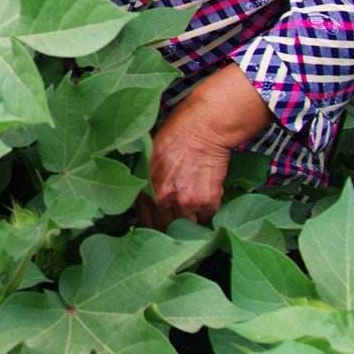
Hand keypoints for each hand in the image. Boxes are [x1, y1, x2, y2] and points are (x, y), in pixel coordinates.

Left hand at [134, 63, 272, 228]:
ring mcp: (186, 202)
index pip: (144, 220)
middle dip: (172, 227)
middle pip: (166, 229)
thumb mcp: (149, 155)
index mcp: (145, 187)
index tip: (158, 225)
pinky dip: (209, 210)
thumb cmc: (176, 132)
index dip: (152, 224)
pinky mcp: (208, 201)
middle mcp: (163, 198)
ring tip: (194, 209)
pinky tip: (207, 197)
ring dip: (192, 220)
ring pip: (189, 226)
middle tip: (178, 221)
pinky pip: (208, 216)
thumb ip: (146, 180)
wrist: (204, 124)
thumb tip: (145, 196)